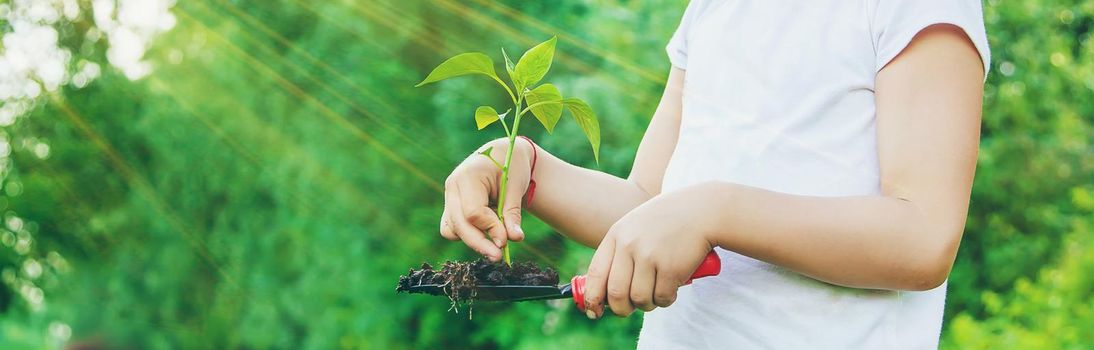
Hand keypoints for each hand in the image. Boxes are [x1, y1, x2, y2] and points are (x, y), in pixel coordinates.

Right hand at [439, 138, 531, 260]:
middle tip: (499, 257)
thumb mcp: (516, 187)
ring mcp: (449, 196)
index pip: (473, 212)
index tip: (508, 240)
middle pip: (459, 224)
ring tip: (495, 242)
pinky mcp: (450, 206)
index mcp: (468, 175)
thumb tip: (514, 239)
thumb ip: (512, 213)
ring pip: (452, 229)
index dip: (490, 229)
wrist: (502, 154)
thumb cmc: (511, 166)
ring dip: (473, 240)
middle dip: (479, 244)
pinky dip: (467, 235)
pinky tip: (486, 233)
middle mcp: (453, 186)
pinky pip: (452, 228)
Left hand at [581, 192, 713, 317]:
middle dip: (622, 309)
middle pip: (616, 293)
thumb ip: (620, 252)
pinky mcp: (671, 267)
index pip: (596, 273)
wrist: (703, 211)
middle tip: (629, 308)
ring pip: (640, 299)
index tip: (595, 311)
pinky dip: (667, 300)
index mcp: (617, 234)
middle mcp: (630, 245)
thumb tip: (605, 294)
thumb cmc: (668, 222)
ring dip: (648, 304)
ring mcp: (650, 256)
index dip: (593, 298)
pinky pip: (662, 298)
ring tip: (656, 293)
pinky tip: (672, 288)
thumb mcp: (636, 227)